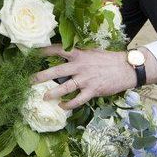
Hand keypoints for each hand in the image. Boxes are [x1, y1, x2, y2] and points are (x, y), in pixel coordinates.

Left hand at [33, 45, 156, 109]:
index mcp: (79, 54)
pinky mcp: (92, 90)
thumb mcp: (92, 52)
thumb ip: (79, 54)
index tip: (32, 52)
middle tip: (29, 81)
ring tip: (43, 97)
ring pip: (64, 88)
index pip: (58, 50)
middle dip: (41, 76)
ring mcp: (85, 79)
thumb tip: (66, 53)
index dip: (44, 51)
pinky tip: (62, 107)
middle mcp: (80, 66)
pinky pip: (77, 100)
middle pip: (56, 71)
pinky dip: (68, 105)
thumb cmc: (108, 59)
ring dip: (52, 93)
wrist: (126, 68)